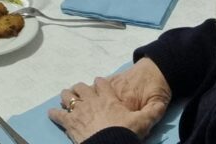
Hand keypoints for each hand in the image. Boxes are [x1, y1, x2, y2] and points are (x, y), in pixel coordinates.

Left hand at [49, 61, 169, 142]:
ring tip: (66, 99)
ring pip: (68, 96)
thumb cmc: (126, 133)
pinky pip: (58, 115)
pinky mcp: (70, 122)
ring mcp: (79, 110)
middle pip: (81, 87)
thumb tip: (162, 105)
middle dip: (80, 89)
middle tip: (80, 93)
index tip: (99, 85)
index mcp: (108, 98)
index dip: (100, 83)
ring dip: (67, 97)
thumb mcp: (142, 122)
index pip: (101, 83)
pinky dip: (55, 114)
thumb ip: (152, 112)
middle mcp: (91, 100)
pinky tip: (52, 114)